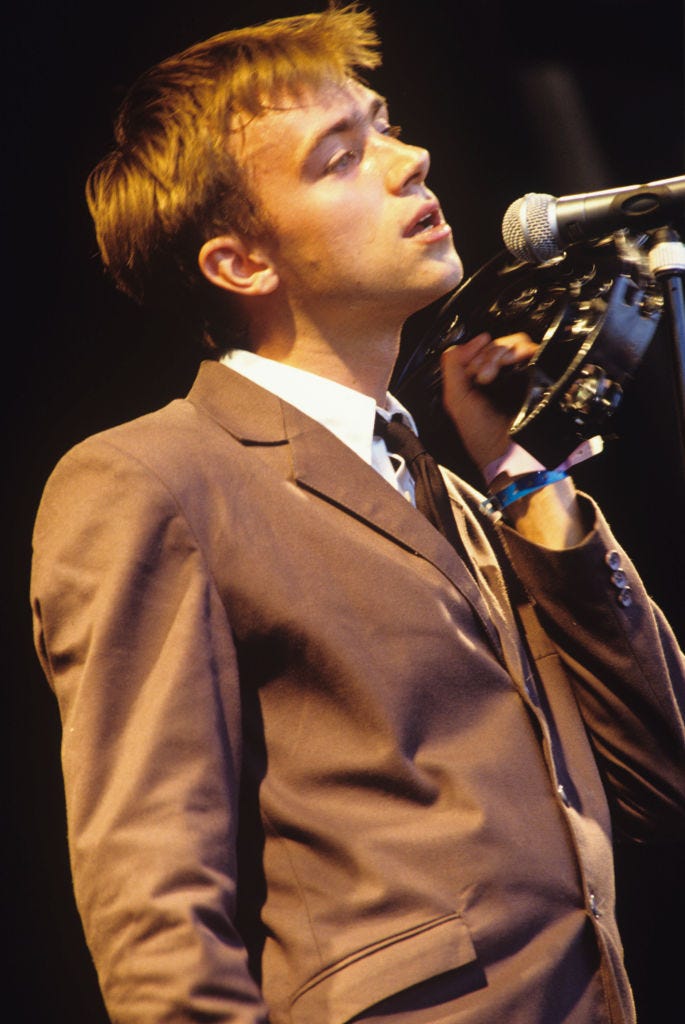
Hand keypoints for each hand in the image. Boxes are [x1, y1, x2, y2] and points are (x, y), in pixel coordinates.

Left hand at [440, 331, 537, 471]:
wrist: (507, 453)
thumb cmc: (482, 435)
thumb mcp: (455, 399)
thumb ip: (453, 365)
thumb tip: (474, 340)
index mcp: (485, 379)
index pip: (482, 349)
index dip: (474, 352)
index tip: (471, 369)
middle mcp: (505, 375)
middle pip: (498, 343)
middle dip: (484, 356)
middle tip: (479, 377)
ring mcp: (524, 374)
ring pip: (515, 344)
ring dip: (497, 355)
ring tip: (487, 377)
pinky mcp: (540, 375)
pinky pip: (532, 350)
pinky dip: (515, 353)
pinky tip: (503, 369)